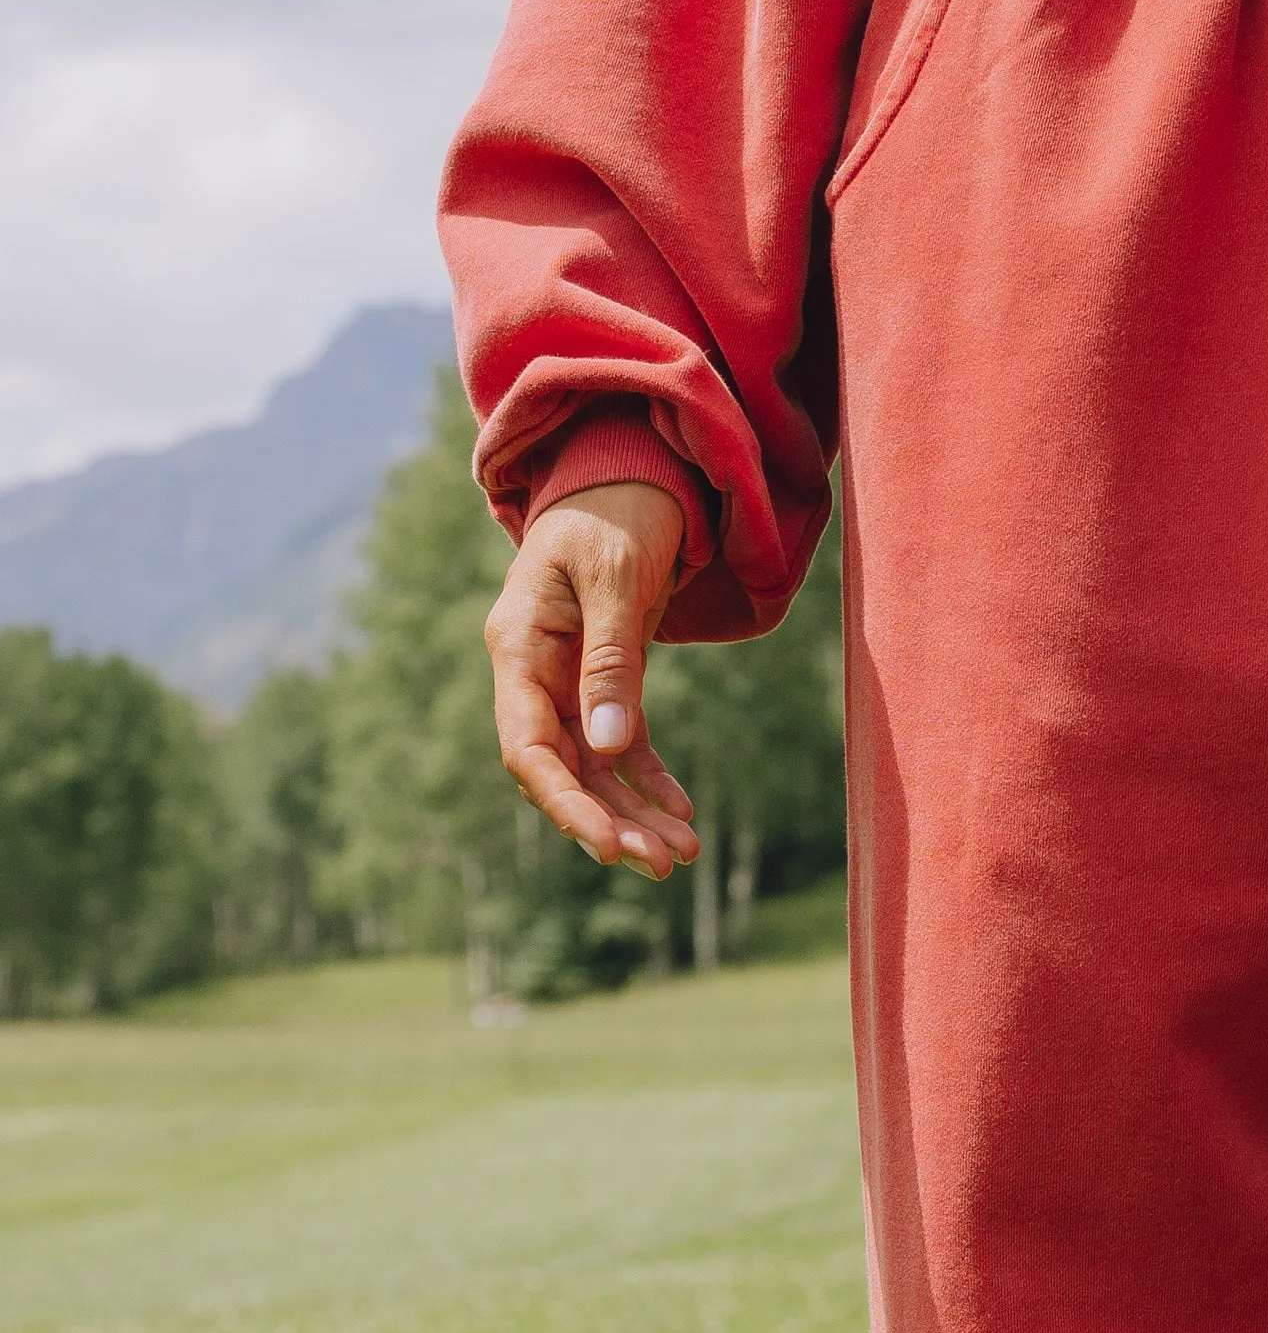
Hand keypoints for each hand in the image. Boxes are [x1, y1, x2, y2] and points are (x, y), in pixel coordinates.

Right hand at [482, 481, 699, 879]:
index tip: (608, 846)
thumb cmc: (619, 509)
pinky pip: (622, 742)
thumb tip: (609, 747)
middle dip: (609, 821)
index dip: (565, 802)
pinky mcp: (604, 675)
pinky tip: (683, 811)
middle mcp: (534, 669)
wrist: (633, 468)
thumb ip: (613, 662)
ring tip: (683, 854)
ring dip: (634, 812)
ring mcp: (566, 676)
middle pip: (562, 768)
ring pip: (594, 764)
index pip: (528, 746)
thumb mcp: (618, 578)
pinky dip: (649, 778)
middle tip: (664, 865)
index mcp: (519, 645)